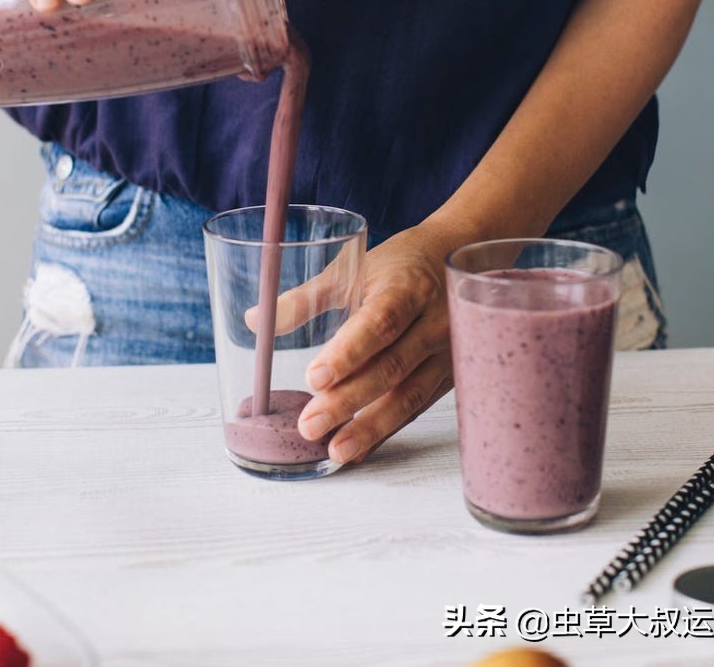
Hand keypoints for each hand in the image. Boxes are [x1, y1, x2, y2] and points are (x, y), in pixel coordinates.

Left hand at [277, 222, 463, 464]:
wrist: (458, 263)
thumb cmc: (399, 264)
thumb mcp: (353, 268)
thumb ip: (306, 298)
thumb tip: (255, 320)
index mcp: (408, 288)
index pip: (380, 323)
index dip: (348, 353)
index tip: (315, 378)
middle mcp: (434, 323)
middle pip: (392, 367)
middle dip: (349, 400)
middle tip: (310, 425)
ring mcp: (446, 353)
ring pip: (409, 396)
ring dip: (371, 428)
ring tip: (335, 451)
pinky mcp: (448, 376)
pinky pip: (417, 407)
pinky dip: (386, 431)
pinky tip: (359, 448)